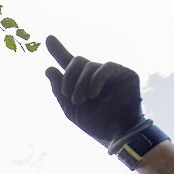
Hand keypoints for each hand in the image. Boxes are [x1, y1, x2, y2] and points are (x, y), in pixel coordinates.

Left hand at [44, 35, 149, 151]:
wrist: (116, 134)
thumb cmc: (95, 124)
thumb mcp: (70, 109)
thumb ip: (59, 90)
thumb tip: (49, 69)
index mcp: (83, 83)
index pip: (69, 64)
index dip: (58, 51)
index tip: (48, 39)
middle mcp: (96, 76)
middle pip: (77, 61)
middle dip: (69, 76)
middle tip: (68, 94)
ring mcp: (110, 74)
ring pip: (89, 65)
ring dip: (80, 84)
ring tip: (80, 100)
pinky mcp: (125, 73)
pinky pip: (106, 67)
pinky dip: (96, 80)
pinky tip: (93, 94)